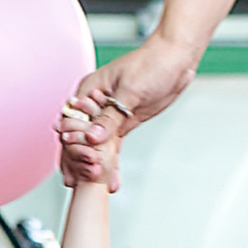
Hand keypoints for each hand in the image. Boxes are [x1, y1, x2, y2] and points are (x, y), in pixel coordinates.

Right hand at [62, 32, 198, 188]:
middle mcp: (94, 104)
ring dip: (93, 164)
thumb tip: (92, 138)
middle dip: (79, 160)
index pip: (72, 123)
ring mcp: (108, 115)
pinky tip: (110, 180)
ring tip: (94, 187)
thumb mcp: (131, 90)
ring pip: (94, 144)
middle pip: (79, 137)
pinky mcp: (122, 123)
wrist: (175, 60)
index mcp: (89, 91)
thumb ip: (111, 116)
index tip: (81, 163)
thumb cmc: (152, 64)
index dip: (72, 145)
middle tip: (84, 181)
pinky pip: (111, 146)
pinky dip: (110, 162)